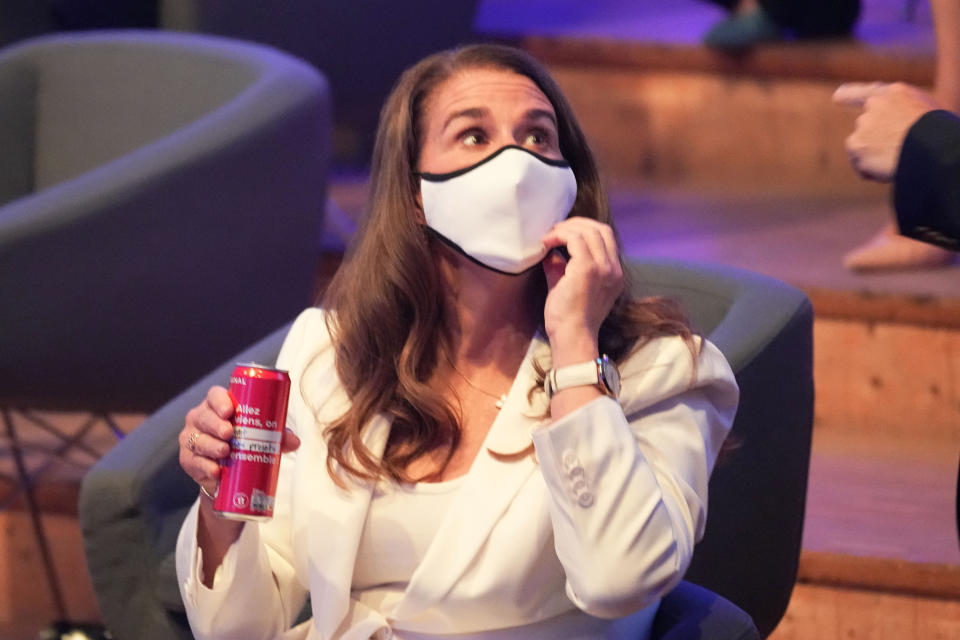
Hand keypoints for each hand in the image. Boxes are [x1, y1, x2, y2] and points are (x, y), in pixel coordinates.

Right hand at [179, 385, 300, 503]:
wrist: (229, 473)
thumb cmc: (244, 443)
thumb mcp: (262, 436)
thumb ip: (278, 436)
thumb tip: (294, 441)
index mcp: (217, 406)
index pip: (214, 395)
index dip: (220, 400)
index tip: (231, 410)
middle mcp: (200, 419)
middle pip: (203, 416)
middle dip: (216, 425)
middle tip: (230, 433)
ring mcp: (191, 438)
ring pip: (197, 439)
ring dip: (211, 445)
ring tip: (225, 452)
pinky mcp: (188, 460)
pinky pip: (193, 462)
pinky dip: (205, 467)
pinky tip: (215, 471)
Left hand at [541, 217, 623, 365]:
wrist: (572, 338)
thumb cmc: (568, 319)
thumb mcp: (568, 287)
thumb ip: (562, 267)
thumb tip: (551, 252)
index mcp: (614, 274)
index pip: (606, 238)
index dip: (585, 229)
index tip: (563, 234)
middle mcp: (613, 270)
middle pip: (600, 229)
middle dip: (576, 224)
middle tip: (555, 230)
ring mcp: (603, 269)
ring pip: (588, 231)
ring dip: (565, 229)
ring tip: (548, 237)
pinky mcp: (587, 269)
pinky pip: (575, 239)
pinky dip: (560, 236)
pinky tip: (546, 243)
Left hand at [834, 82, 940, 181]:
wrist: (931, 145)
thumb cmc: (937, 134)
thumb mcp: (923, 114)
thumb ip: (901, 115)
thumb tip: (892, 129)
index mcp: (896, 94)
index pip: (868, 92)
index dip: (850, 95)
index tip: (836, 97)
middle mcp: (875, 105)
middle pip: (867, 126)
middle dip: (876, 140)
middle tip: (898, 149)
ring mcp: (863, 124)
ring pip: (864, 147)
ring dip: (876, 156)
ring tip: (898, 158)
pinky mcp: (855, 144)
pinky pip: (861, 166)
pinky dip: (871, 172)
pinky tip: (888, 169)